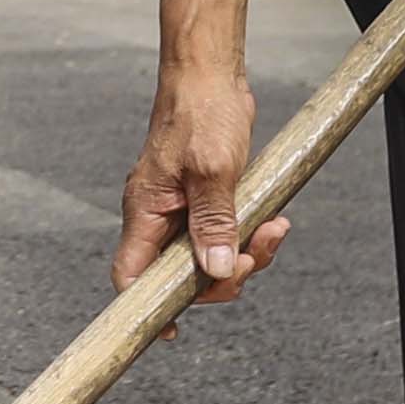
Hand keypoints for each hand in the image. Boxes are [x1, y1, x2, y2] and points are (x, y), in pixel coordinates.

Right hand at [117, 60, 287, 298]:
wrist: (212, 75)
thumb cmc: (201, 112)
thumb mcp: (212, 170)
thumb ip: (213, 223)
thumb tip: (214, 270)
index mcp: (145, 210)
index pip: (130, 275)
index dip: (145, 308)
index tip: (172, 328)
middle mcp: (159, 216)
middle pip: (179, 274)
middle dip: (220, 276)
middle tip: (252, 258)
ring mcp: (183, 209)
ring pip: (208, 256)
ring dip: (245, 254)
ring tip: (274, 230)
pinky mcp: (206, 200)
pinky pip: (225, 234)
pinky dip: (250, 235)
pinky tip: (273, 220)